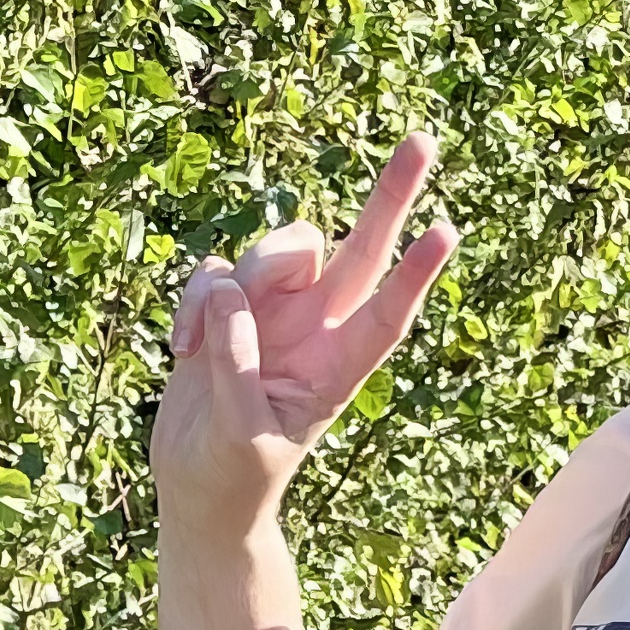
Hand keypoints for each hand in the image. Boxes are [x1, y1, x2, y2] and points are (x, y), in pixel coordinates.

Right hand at [149, 132, 456, 542]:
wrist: (198, 489)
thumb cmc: (235, 476)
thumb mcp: (242, 435)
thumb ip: (237, 367)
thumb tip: (231, 295)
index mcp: (336, 369)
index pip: (385, 314)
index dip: (414, 275)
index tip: (446, 232)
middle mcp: (315, 329)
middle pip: (360, 247)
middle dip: (390, 195)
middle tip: (424, 140)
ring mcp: (273, 311)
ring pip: (271, 252)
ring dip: (231, 288)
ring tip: (200, 349)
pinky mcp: (229, 305)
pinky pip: (215, 270)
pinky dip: (194, 302)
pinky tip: (183, 349)